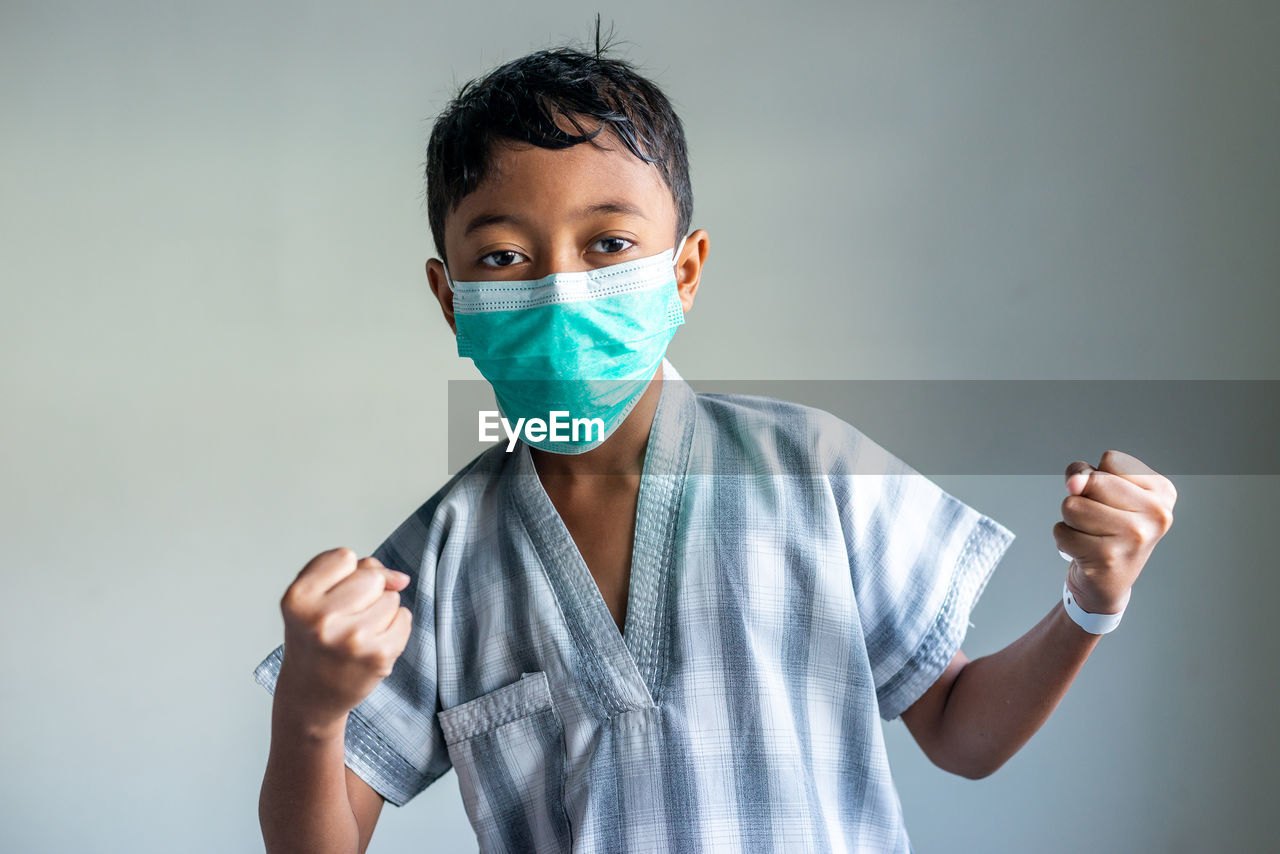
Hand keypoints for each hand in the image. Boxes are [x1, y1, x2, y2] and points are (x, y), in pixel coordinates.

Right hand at [275, 547, 413, 728]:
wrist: (310, 695)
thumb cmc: (314, 639)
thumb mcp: (313, 597)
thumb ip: (353, 571)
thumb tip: (401, 579)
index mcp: (298, 599)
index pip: (344, 557)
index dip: (344, 574)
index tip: (331, 597)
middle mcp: (321, 620)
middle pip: (372, 577)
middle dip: (367, 592)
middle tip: (345, 619)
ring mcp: (352, 640)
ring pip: (391, 598)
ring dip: (381, 612)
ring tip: (356, 635)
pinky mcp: (378, 656)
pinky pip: (404, 618)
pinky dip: (394, 628)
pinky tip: (371, 645)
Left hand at [1053, 450, 1176, 614]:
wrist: (1108, 583)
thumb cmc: (1106, 529)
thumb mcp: (1104, 491)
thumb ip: (1087, 474)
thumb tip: (1075, 482)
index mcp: (1163, 491)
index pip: (1110, 459)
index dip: (1096, 476)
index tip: (1110, 500)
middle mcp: (1156, 513)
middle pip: (1090, 480)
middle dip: (1081, 497)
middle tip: (1098, 520)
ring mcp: (1134, 536)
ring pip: (1072, 505)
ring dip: (1071, 520)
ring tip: (1091, 535)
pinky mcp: (1108, 557)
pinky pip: (1062, 531)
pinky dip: (1064, 540)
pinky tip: (1084, 552)